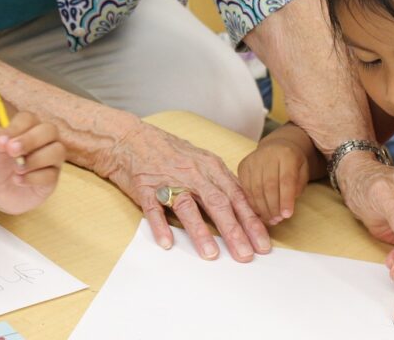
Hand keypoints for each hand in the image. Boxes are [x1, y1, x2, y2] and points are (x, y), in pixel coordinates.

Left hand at [0, 111, 63, 214]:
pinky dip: (33, 178)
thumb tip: (3, 139)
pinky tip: (18, 180)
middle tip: (12, 151)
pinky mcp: (53, 177)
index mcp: (27, 126)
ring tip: (16, 169)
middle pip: (50, 130)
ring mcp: (52, 157)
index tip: (3, 143)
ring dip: (35, 160)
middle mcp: (44, 138)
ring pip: (57, 150)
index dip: (17, 128)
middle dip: (31, 140)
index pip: (29, 118)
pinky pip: (51, 174)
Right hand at [97, 121, 270, 261]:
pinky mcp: (145, 187)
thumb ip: (222, 183)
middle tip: (245, 254)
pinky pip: (153, 208)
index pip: (236, 196)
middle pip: (217, 203)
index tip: (263, 243)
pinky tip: (167, 242)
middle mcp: (192, 173)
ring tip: (211, 254)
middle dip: (234, 230)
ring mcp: (168, 180)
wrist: (130, 138)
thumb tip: (246, 208)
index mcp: (210, 167)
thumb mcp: (202, 160)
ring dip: (200, 231)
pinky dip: (160, 225)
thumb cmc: (170, 152)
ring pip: (187, 206)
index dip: (251, 221)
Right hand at [237, 136, 310, 225]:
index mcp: (286, 154)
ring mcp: (252, 160)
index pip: (286, 180)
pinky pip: (246, 189)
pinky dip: (253, 203)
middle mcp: (267, 154)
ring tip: (270, 219)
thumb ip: (296, 188)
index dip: (286, 199)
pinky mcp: (243, 166)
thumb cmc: (293, 164)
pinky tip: (260, 211)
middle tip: (278, 220)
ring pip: (255, 189)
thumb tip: (284, 208)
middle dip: (273, 206)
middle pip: (268, 185)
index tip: (287, 215)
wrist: (277, 147)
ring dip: (263, 208)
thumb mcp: (302, 172)